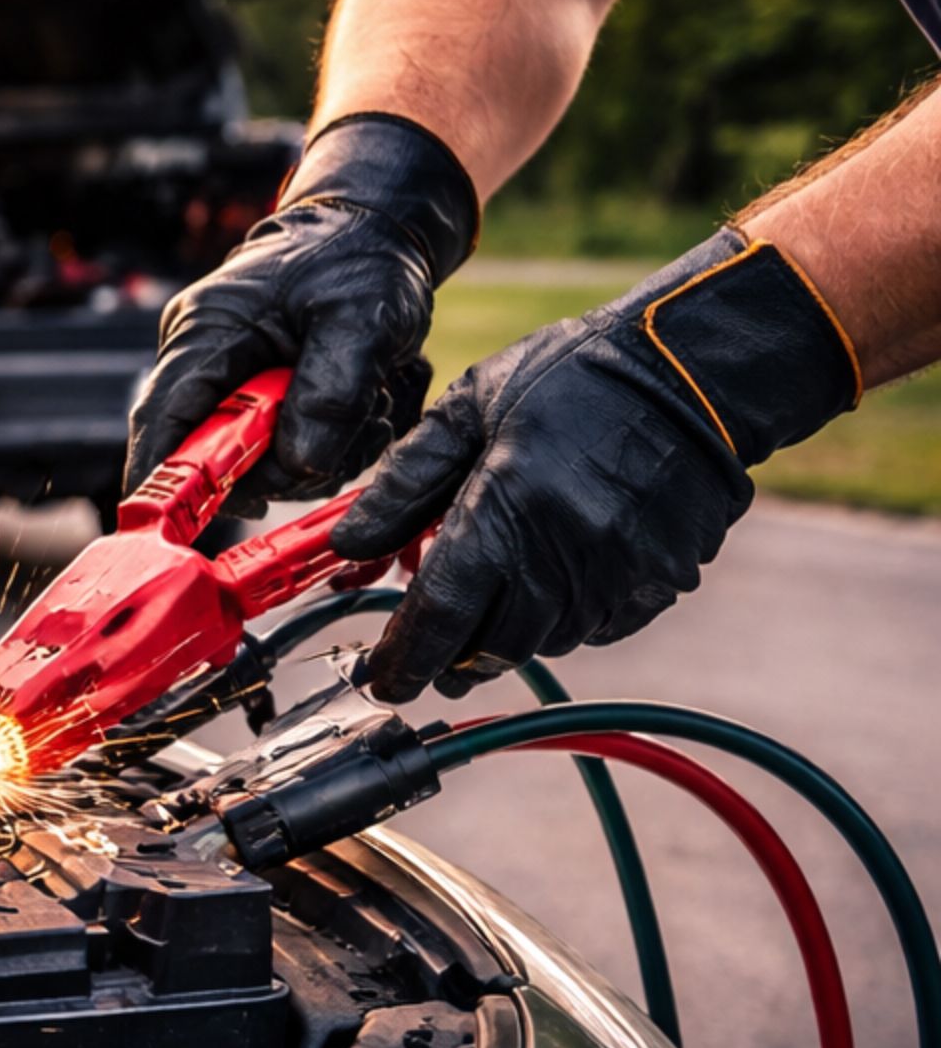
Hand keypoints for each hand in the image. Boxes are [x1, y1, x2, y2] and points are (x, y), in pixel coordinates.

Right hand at [124, 113, 476, 515]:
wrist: (377, 229)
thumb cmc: (361, 257)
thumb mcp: (361, 319)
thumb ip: (331, 394)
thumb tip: (300, 466)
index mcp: (206, 333)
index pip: (162, 422)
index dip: (165, 480)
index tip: (184, 526)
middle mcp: (207, 364)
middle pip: (217, 459)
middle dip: (286, 464)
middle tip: (349, 435)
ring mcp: (233, 385)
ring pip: (262, 465)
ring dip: (324, 453)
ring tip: (373, 404)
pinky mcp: (263, 402)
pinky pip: (289, 452)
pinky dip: (335, 445)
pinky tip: (367, 406)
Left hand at [332, 231, 862, 700]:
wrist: (696, 367)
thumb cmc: (572, 375)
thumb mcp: (470, 408)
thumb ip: (405, 482)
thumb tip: (350, 542)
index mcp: (510, 507)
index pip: (442, 613)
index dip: (404, 658)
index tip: (381, 680)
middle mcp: (567, 553)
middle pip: (489, 645)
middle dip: (450, 657)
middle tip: (427, 650)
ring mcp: (621, 573)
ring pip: (543, 642)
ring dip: (505, 635)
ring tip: (490, 601)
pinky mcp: (662, 582)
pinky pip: (595, 629)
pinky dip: (561, 619)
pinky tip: (552, 581)